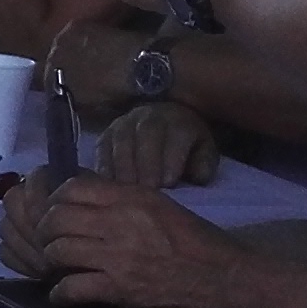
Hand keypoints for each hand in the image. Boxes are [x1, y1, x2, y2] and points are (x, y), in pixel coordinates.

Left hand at [4, 172, 269, 307]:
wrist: (229, 280)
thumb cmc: (196, 243)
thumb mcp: (160, 207)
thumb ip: (123, 201)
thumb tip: (82, 197)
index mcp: (133, 198)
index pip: (72, 188)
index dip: (55, 201)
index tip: (56, 214)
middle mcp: (121, 222)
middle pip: (56, 218)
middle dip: (45, 232)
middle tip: (49, 243)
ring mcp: (120, 256)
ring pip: (58, 250)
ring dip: (51, 262)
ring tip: (57, 268)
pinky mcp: (121, 289)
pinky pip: (72, 287)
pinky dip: (61, 293)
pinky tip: (64, 295)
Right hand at [96, 100, 220, 186]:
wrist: (164, 122)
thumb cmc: (186, 146)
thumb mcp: (204, 152)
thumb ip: (203, 164)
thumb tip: (196, 177)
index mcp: (179, 121)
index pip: (176, 136)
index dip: (171, 159)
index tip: (169, 183)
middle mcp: (150, 116)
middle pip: (146, 135)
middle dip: (146, 164)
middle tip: (146, 190)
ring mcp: (125, 123)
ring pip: (122, 140)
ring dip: (123, 166)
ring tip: (127, 191)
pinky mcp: (106, 133)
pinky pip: (102, 147)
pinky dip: (104, 166)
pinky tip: (109, 185)